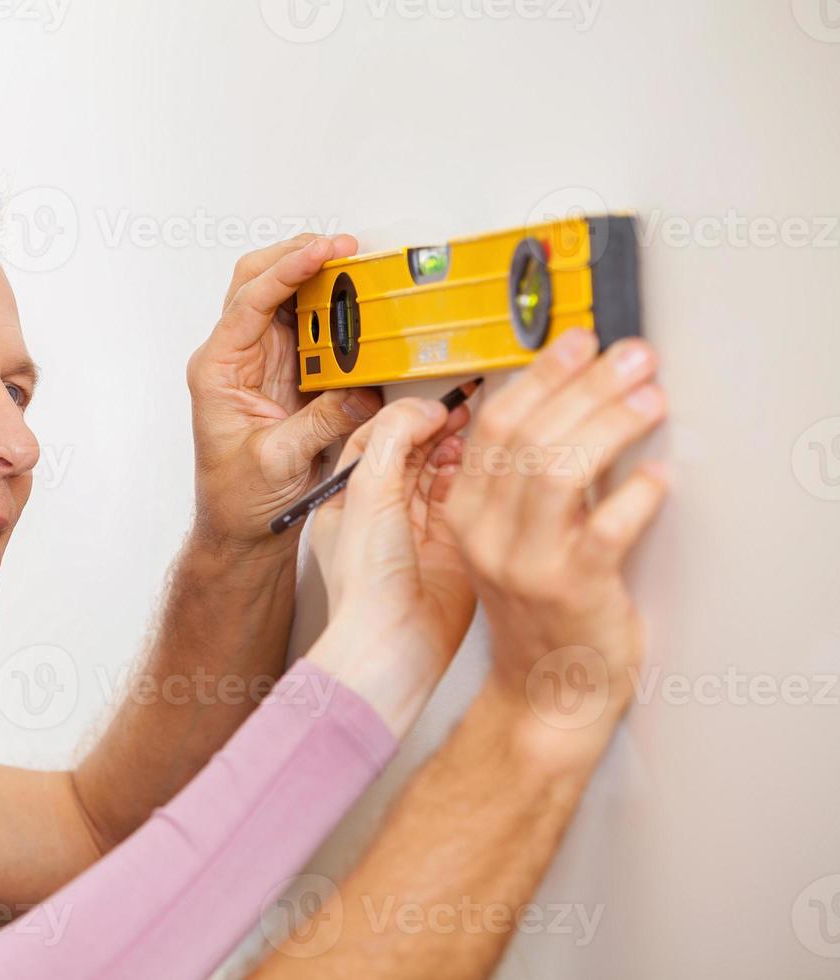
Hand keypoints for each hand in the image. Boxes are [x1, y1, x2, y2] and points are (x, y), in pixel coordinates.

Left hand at [187, 235, 382, 557]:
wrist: (240, 530)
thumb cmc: (238, 499)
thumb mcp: (279, 461)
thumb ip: (321, 422)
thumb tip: (361, 389)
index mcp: (218, 370)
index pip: (249, 301)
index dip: (287, 271)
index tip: (323, 252)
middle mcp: (236, 358)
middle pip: (259, 282)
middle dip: (300, 256)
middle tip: (346, 249)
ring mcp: (263, 363)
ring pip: (286, 300)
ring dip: (320, 281)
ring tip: (359, 270)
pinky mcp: (290, 376)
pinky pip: (313, 331)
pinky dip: (336, 315)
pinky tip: (360, 310)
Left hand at [304, 396, 476, 735]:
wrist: (395, 643)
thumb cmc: (366, 585)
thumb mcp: (367, 495)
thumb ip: (390, 442)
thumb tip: (421, 409)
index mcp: (348, 498)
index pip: (375, 439)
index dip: (404, 416)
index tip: (433, 402)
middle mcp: (382, 512)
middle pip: (412, 452)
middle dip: (436, 428)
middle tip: (462, 409)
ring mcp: (418, 530)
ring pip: (440, 473)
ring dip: (457, 450)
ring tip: (474, 432)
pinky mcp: (452, 547)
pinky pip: (465, 501)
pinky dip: (475, 479)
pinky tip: (483, 465)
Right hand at [445, 330, 668, 754]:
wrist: (545, 689)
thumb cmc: (535, 610)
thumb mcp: (507, 540)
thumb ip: (522, 482)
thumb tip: (571, 403)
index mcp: (466, 512)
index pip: (496, 425)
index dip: (540, 376)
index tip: (578, 342)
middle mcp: (487, 533)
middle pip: (528, 437)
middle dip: (585, 385)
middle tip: (631, 358)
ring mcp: (526, 562)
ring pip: (558, 471)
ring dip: (610, 425)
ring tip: (649, 400)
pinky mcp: (571, 589)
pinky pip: (606, 528)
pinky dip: (637, 494)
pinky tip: (658, 475)